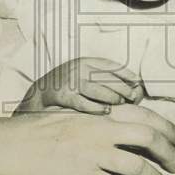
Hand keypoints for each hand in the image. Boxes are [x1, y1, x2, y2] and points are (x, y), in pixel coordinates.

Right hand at [3, 102, 174, 174]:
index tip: (174, 139)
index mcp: (96, 115)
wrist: (8, 146)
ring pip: (138, 166)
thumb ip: (94, 124)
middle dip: (168, 152)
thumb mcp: (70, 118)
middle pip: (148, 138)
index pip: (142, 115)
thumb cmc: (35, 133)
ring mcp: (91, 154)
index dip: (165, 127)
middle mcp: (99, 131)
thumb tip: (116, 132)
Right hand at [16, 58, 144, 114]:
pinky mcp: (62, 96)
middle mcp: (77, 69)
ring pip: (98, 89)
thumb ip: (105, 82)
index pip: (111, 65)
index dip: (126, 74)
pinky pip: (84, 102)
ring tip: (118, 104)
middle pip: (108, 78)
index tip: (137, 83)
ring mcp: (69, 82)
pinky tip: (105, 112)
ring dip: (112, 98)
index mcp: (85, 62)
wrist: (38, 96)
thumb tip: (134, 91)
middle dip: (123, 88)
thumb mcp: (84, 77)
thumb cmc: (68, 89)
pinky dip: (97, 108)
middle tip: (131, 98)